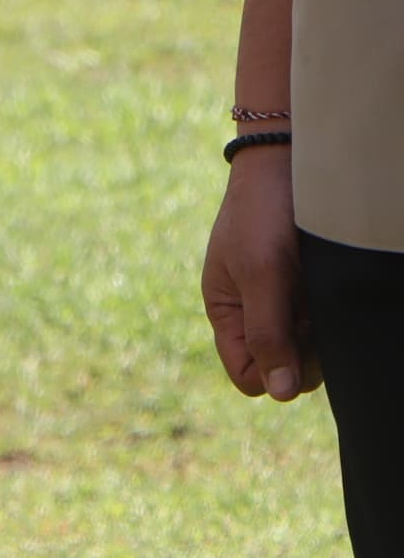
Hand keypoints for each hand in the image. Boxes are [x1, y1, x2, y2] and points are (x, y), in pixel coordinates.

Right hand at [203, 145, 320, 400]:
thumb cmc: (262, 215)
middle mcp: (255, 314)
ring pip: (310, 350)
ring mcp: (285, 304)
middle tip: (310, 308)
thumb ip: (267, 333)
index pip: (248, 376)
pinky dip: (331, 313)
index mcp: (226, 312)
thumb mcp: (260, 274)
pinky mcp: (309, 292)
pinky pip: (325, 326)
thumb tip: (280, 394)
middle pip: (285, 369)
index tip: (292, 337)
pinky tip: (327, 284)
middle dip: (304, 350)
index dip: (273, 370)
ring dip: (321, 330)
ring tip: (318, 289)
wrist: (289, 163)